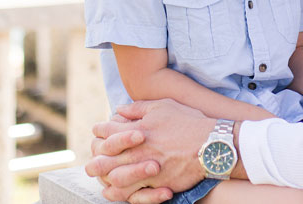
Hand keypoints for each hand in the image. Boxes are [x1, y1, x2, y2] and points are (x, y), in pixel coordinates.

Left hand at [84, 99, 212, 202]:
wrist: (211, 145)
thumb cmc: (188, 122)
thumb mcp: (162, 106)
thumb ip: (138, 108)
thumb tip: (119, 109)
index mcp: (137, 130)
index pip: (107, 131)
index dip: (100, 132)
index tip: (97, 132)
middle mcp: (137, 150)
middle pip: (106, 158)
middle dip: (96, 161)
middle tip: (91, 165)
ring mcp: (146, 169)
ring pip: (115, 179)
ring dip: (106, 180)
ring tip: (102, 181)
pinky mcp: (157, 184)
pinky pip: (133, 193)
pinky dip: (122, 194)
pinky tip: (117, 193)